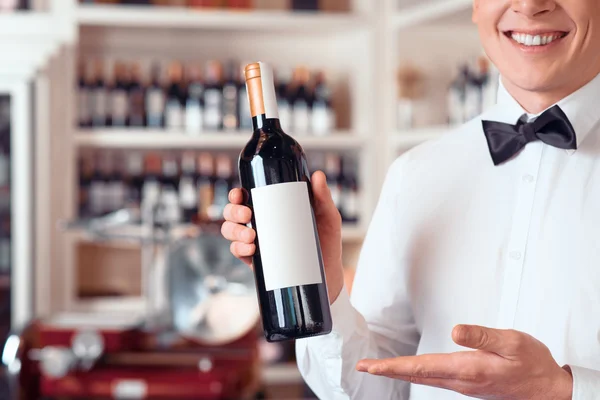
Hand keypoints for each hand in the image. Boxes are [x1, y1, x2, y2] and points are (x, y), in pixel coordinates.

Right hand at [221, 171, 344, 302]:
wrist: (328, 273)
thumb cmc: (326, 241)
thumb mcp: (327, 217)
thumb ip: (323, 197)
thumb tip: (318, 175)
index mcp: (271, 208)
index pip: (246, 197)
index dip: (236, 194)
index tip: (239, 194)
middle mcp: (259, 223)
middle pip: (233, 213)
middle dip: (233, 212)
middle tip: (247, 214)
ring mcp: (256, 242)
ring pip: (231, 232)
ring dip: (234, 231)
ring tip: (251, 235)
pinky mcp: (257, 261)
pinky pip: (238, 252)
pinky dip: (239, 249)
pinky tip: (250, 250)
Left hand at [356, 325, 572, 399]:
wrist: (548, 390)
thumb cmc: (531, 363)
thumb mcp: (512, 342)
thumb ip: (482, 335)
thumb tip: (455, 331)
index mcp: (468, 368)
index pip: (421, 367)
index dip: (393, 366)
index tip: (371, 366)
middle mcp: (461, 380)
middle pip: (416, 375)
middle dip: (387, 371)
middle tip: (363, 367)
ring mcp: (463, 384)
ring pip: (423, 378)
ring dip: (398, 372)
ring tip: (379, 367)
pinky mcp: (468, 383)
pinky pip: (433, 379)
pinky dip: (415, 374)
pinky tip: (410, 371)